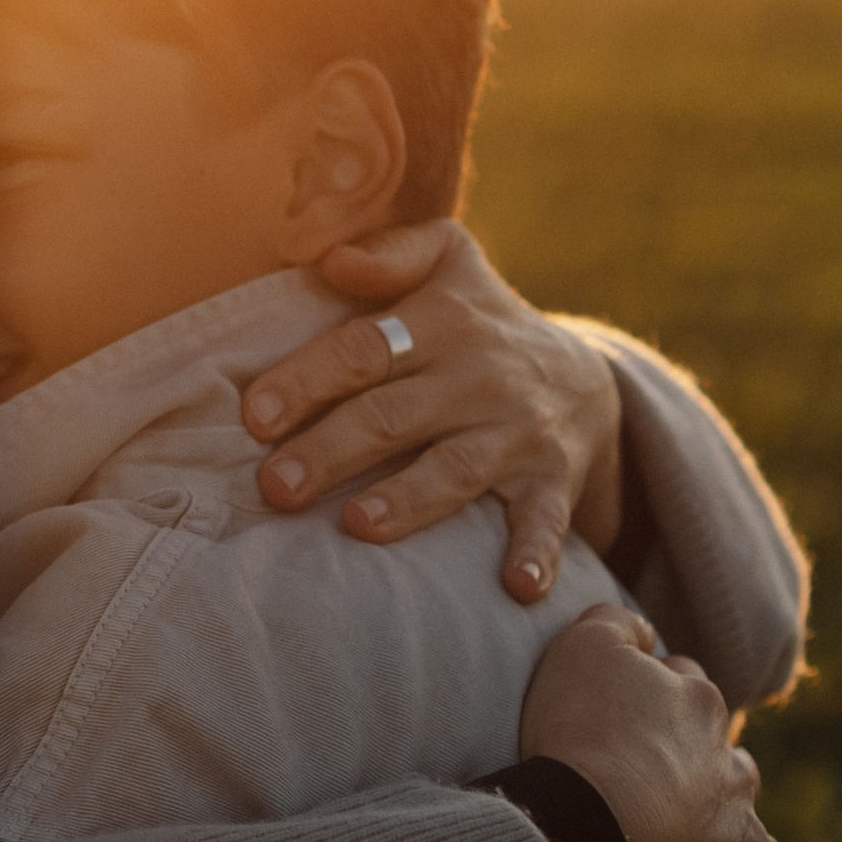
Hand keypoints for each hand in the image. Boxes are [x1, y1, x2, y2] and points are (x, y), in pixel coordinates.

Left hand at [243, 221, 624, 602]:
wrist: (586, 380)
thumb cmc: (480, 320)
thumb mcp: (448, 263)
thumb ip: (390, 253)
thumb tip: (330, 258)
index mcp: (442, 321)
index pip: (362, 350)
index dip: (307, 381)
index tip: (256, 417)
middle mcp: (479, 377)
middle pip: (394, 415)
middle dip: (332, 450)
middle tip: (275, 486)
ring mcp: (518, 432)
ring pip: (456, 470)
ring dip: (409, 500)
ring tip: (355, 526)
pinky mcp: (553, 481)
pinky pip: (545, 520)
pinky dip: (535, 554)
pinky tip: (516, 588)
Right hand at [520, 604, 785, 841]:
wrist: (596, 828)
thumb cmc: (580, 737)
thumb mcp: (582, 648)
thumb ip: (613, 624)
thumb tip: (642, 628)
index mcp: (698, 710)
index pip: (688, 695)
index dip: (654, 705)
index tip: (621, 723)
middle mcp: (731, 776)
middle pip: (729, 772)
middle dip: (705, 782)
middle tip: (656, 797)